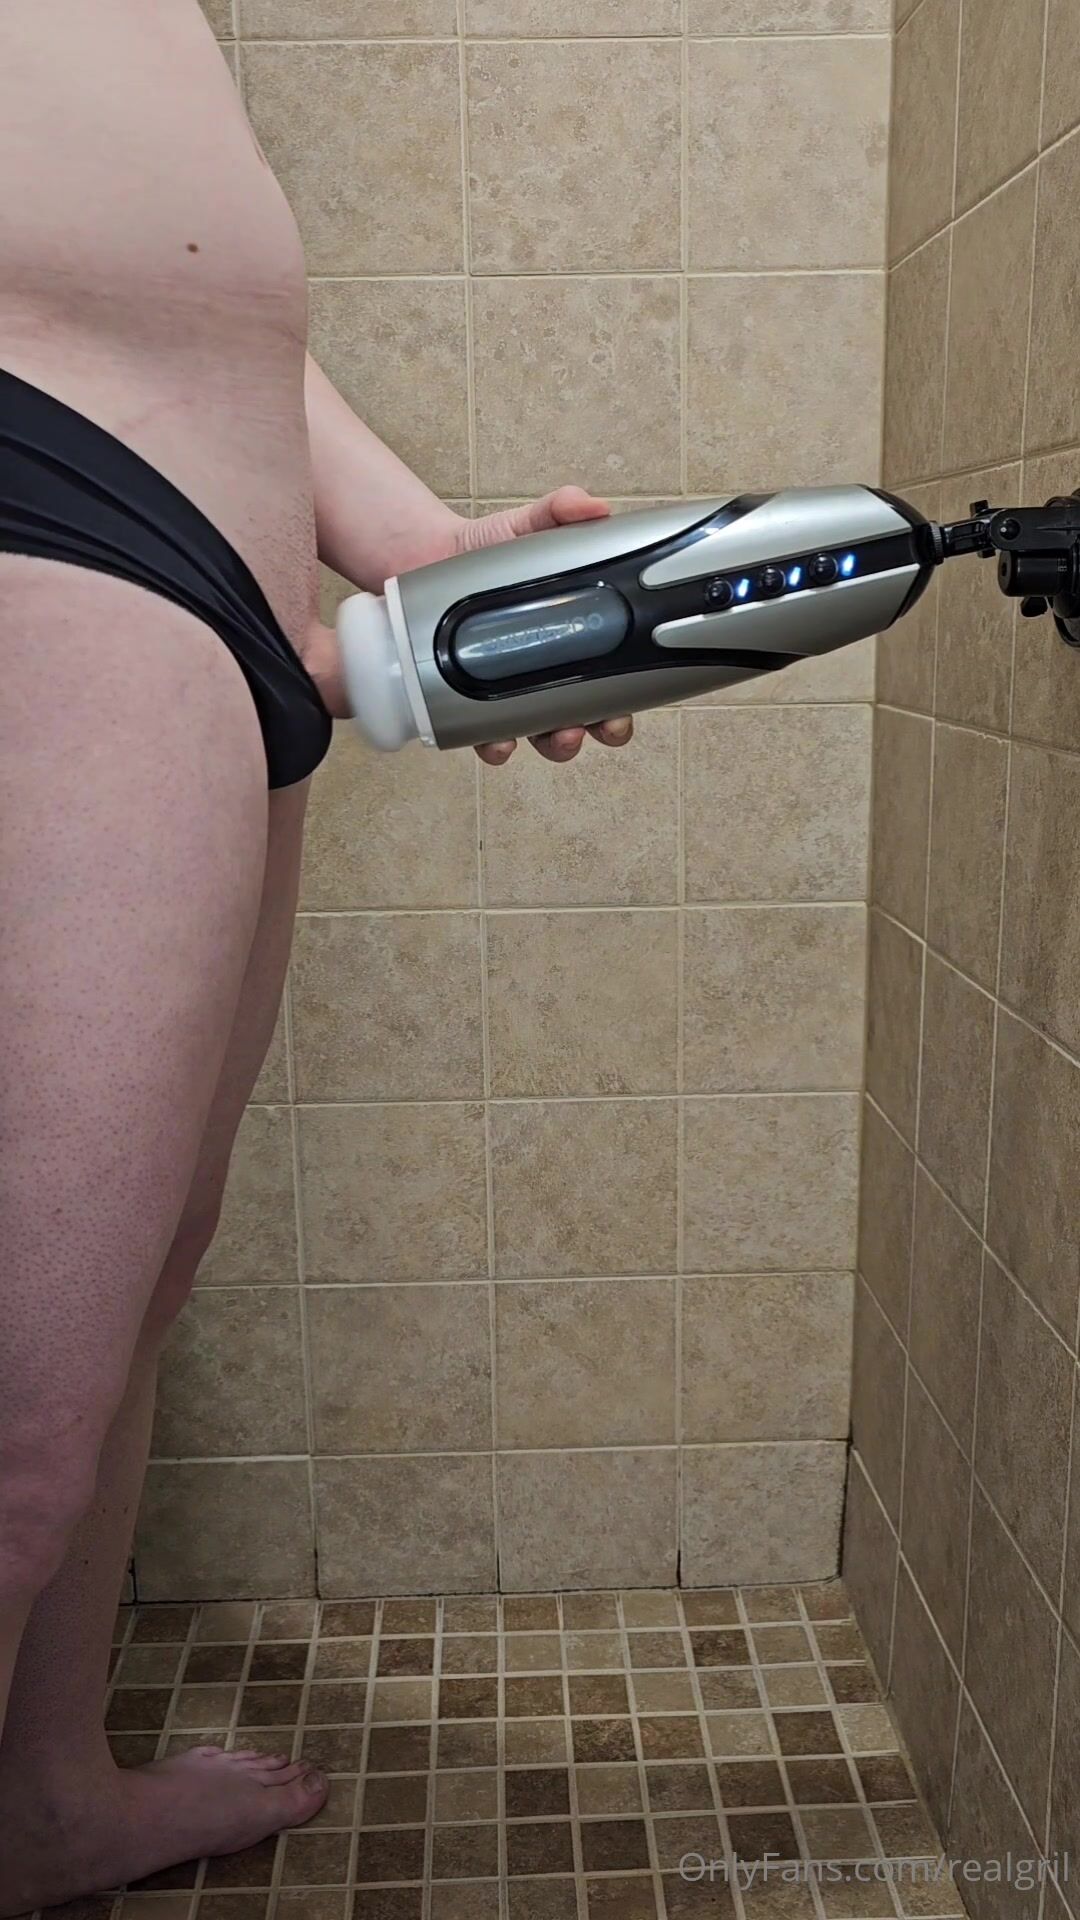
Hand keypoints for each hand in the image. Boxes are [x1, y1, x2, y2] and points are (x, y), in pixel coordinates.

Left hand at [452, 488, 633, 766]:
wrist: (426, 558)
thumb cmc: (487, 550)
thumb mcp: (528, 525)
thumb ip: (560, 512)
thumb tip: (596, 507)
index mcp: (573, 642)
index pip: (611, 684)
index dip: (624, 706)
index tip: (628, 711)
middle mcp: (545, 677)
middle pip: (583, 721)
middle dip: (594, 731)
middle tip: (594, 726)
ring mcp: (506, 694)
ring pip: (540, 737)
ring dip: (553, 745)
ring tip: (554, 735)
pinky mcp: (466, 700)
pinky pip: (484, 735)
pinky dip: (495, 744)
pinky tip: (496, 740)